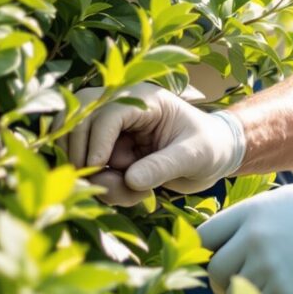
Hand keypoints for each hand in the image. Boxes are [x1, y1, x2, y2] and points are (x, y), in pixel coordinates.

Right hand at [66, 84, 243, 204]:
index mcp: (145, 99)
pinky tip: (132, 194)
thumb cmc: (210, 147)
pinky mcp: (110, 149)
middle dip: (81, 152)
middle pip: (78, 116)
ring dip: (93, 174)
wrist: (215, 155)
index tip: (99, 167)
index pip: (106, 112)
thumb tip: (130, 180)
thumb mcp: (195, 156)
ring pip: (76, 143)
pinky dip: (102, 185)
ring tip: (128, 192)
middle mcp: (123, 108)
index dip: (96, 140)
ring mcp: (113, 129)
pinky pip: (90, 167)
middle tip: (103, 182)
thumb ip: (164, 166)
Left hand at [199, 185, 292, 293]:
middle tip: (232, 289)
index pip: (204, 238)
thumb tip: (214, 241)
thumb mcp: (281, 200)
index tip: (212, 262)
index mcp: (250, 214)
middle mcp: (256, 240)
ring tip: (267, 293)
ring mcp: (273, 269)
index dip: (204, 254)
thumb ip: (247, 218)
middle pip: (215, 273)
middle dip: (221, 285)